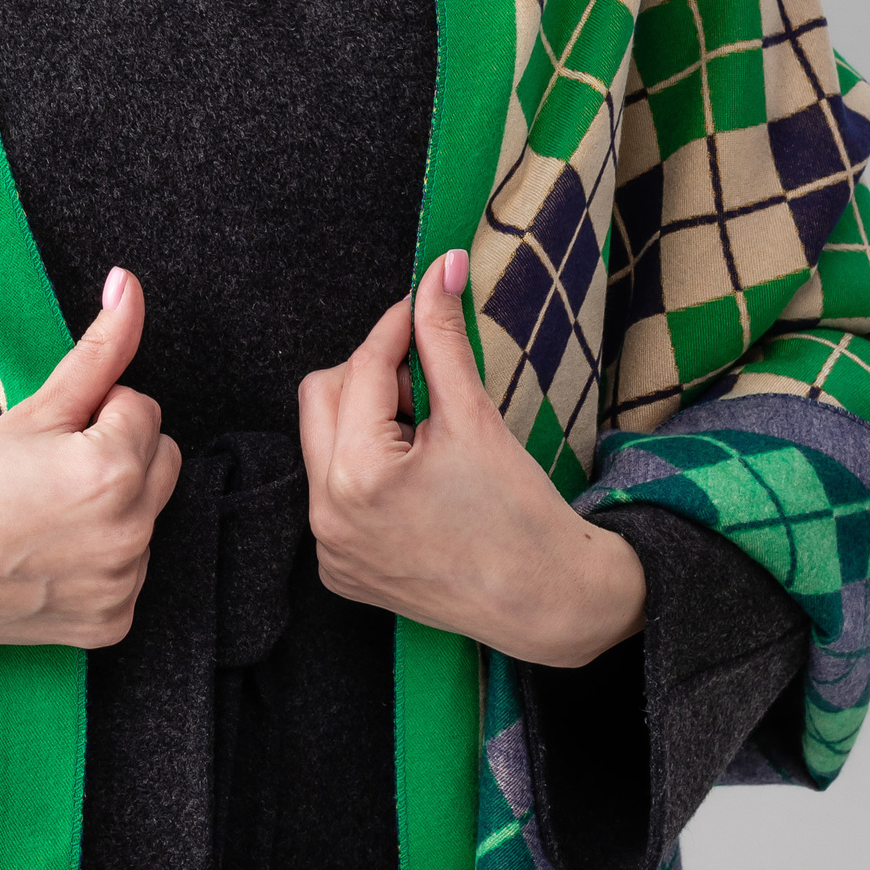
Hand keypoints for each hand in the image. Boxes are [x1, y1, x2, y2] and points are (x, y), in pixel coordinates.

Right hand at [0, 268, 180, 650]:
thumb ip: (98, 347)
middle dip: (116, 454)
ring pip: (147, 517)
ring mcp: (121, 587)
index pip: (142, 409)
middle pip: (161, 461)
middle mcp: (130, 536)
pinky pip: (131, 573)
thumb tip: (128, 285)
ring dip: (112, 507)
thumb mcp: (34, 408)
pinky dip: (100, 561)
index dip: (92, 414)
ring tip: (43, 513)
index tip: (45, 439)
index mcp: (116, 471)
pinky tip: (49, 555)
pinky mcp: (110, 624)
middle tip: (47, 471)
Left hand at [297, 251, 645, 668]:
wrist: (546, 602)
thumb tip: (438, 267)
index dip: (395, 327)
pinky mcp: (339, 569)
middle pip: (323, 398)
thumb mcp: (474, 416)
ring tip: (425, 438)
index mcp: (357, 476)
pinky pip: (332, 493)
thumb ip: (443, 337)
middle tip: (426, 387)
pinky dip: (365, 472)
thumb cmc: (518, 515)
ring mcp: (329, 548)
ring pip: (324, 444)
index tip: (422, 303)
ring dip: (366, 423)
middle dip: (371, 376)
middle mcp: (327, 516)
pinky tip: (417, 484)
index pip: (361, 366)